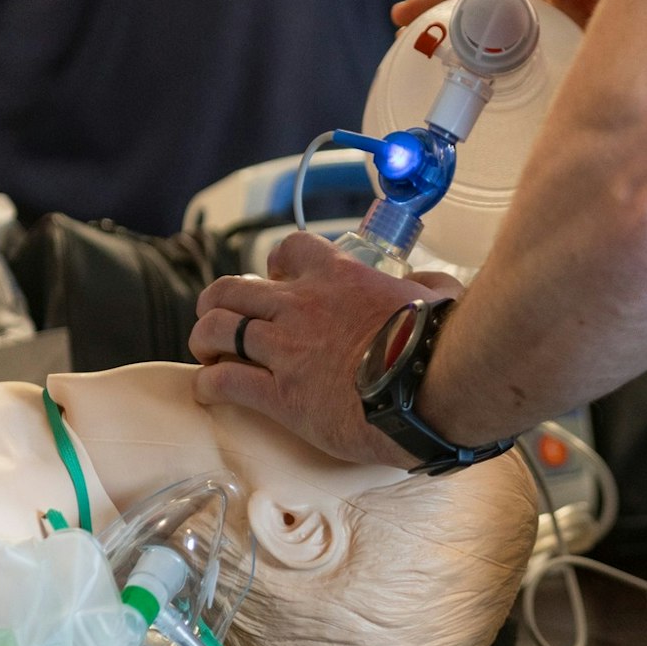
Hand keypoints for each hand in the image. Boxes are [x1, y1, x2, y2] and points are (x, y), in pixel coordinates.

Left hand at [189, 233, 464, 466]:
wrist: (433, 386)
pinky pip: (224, 381)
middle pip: (232, 289)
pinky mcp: (280, 396)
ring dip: (205, 340)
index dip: (274, 265)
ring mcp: (286, 349)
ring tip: (209, 354)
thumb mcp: (439, 296)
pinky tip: (208, 391)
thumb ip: (427, 284)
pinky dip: (208, 385)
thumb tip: (431, 284)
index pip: (288, 249)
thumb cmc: (441, 343)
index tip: (276, 282)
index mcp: (338, 276)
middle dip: (217, 303)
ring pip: (216, 329)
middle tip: (221, 321)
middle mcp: (301, 305)